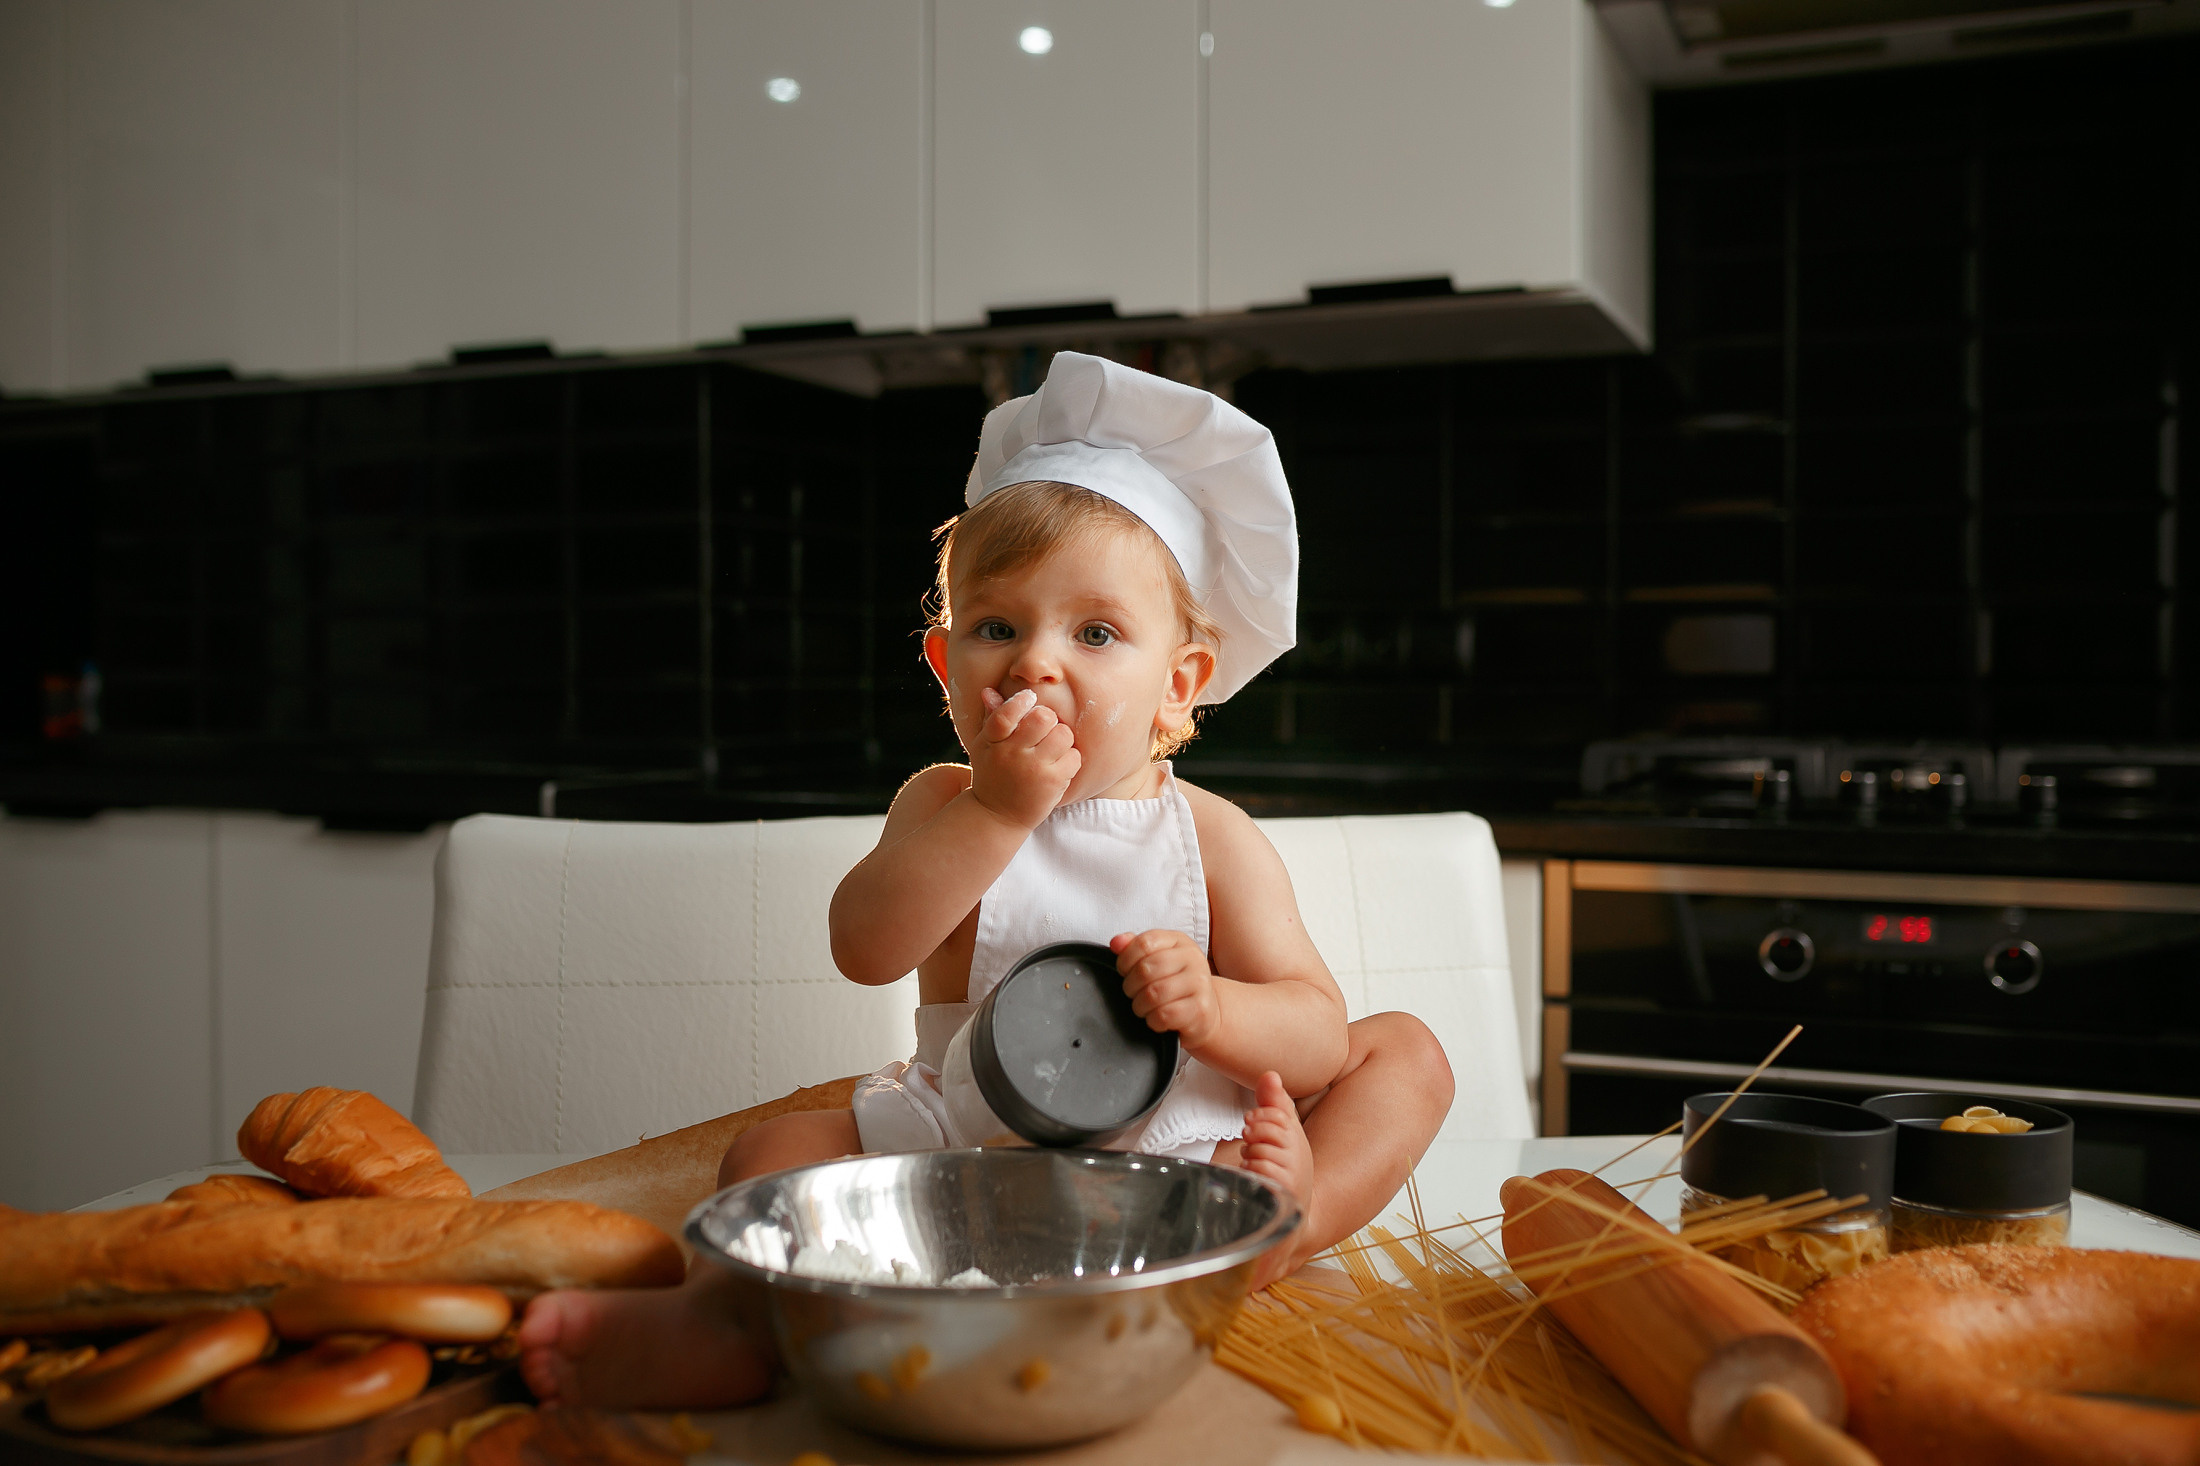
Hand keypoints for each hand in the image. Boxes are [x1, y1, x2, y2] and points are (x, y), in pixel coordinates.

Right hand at [967, 687, 1079, 829]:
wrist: (998, 816)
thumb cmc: (993, 775)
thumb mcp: (985, 747)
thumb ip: (992, 719)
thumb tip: (989, 691)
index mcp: (993, 740)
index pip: (1006, 713)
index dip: (1021, 701)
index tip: (1029, 699)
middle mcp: (1012, 753)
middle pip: (1043, 718)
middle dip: (1048, 719)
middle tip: (1044, 731)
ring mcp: (1034, 768)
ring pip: (1063, 734)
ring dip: (1062, 739)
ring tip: (1052, 750)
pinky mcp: (1052, 783)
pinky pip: (1074, 757)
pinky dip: (1070, 760)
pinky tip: (1057, 768)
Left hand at [1111, 929, 1220, 1049]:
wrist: (1207, 1013)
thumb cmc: (1177, 986)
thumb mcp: (1159, 960)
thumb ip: (1135, 948)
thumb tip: (1116, 943)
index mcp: (1179, 942)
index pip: (1145, 942)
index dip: (1125, 959)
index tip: (1124, 971)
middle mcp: (1193, 959)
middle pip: (1146, 969)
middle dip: (1131, 986)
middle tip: (1134, 993)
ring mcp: (1199, 984)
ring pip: (1153, 994)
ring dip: (1140, 1006)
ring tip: (1145, 1007)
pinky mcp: (1200, 1009)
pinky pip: (1163, 1015)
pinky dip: (1153, 1020)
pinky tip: (1158, 1019)